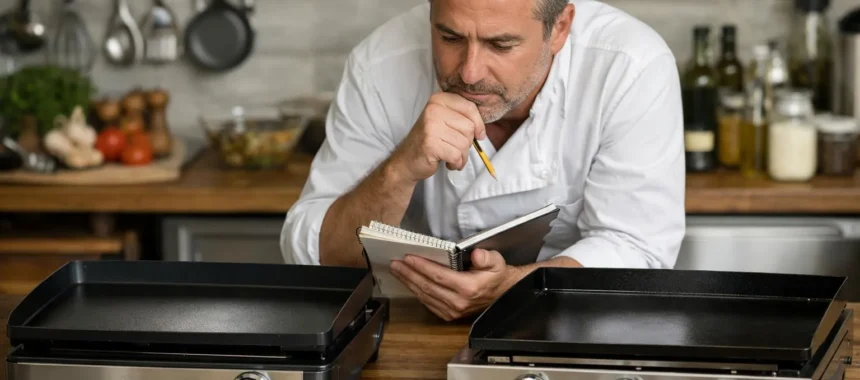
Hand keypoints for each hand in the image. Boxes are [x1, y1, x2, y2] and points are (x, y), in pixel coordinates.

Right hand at [388, 92, 486, 182]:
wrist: (406, 160)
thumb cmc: (430, 141)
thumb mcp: (444, 122)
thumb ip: (462, 118)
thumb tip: (482, 130)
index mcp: (438, 100)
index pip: (470, 108)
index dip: (479, 124)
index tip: (479, 135)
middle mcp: (433, 109)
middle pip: (469, 127)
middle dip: (467, 143)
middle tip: (454, 147)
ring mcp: (430, 126)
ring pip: (464, 143)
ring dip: (461, 155)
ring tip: (450, 156)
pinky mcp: (430, 144)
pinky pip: (456, 155)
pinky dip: (456, 163)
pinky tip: (446, 162)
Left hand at [389, 249, 522, 321]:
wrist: (502, 294)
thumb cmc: (496, 275)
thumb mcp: (497, 262)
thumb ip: (487, 257)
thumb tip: (477, 255)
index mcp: (468, 288)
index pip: (438, 276)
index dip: (421, 266)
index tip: (407, 257)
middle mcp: (458, 302)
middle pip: (426, 286)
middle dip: (409, 273)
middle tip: (395, 263)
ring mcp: (452, 311)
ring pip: (424, 296)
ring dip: (409, 282)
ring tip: (397, 270)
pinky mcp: (449, 315)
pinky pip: (428, 303)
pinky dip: (416, 292)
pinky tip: (409, 282)